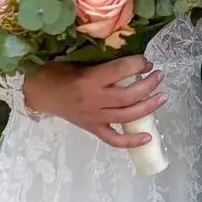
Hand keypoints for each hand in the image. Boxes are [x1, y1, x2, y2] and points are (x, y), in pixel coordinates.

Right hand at [22, 56, 165, 148]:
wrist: (40, 93)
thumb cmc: (57, 72)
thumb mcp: (78, 61)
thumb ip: (103, 63)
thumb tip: (130, 61)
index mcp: (89, 80)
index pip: (120, 71)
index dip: (138, 64)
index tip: (147, 61)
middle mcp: (93, 100)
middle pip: (128, 95)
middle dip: (148, 85)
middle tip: (159, 76)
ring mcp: (94, 117)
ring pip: (127, 116)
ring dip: (148, 107)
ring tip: (162, 97)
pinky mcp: (92, 129)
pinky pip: (114, 139)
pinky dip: (131, 141)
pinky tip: (148, 137)